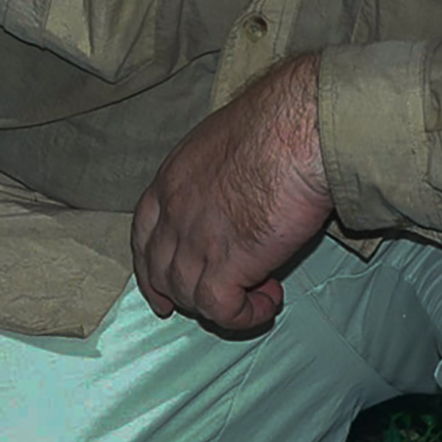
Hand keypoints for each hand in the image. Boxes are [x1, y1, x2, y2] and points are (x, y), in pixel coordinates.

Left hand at [130, 55, 333, 333]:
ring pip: (187, 295)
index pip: (143, 234)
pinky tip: (270, 301)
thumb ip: (216, 177)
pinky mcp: (225, 264)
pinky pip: (220, 310)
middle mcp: (173, 213)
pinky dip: (244, 315)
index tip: (161, 289)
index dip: (150, 267)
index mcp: (170, 180)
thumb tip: (236, 196)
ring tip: (263, 291)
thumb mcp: (224, 144)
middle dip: (181, 295)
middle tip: (215, 303)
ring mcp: (194, 241)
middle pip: (160, 271)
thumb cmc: (277, 126)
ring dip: (222, 304)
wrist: (298, 133)